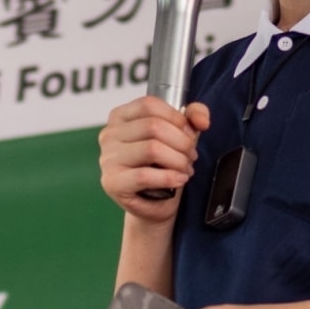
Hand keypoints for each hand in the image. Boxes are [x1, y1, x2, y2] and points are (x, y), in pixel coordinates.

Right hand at [97, 97, 210, 224]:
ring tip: (185, 169)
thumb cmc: (163, 165)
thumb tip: (201, 120)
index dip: (176, 118)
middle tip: (191, 156)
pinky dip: (169, 177)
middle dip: (182, 142)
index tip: (189, 134)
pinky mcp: (112, 182)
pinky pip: (145, 175)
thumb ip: (193, 117)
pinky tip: (179, 180)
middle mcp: (109, 135)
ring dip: (178, 160)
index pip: (149, 105)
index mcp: (120, 117)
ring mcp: (108, 159)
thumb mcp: (179, 135)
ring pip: (151, 149)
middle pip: (153, 126)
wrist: (154, 203)